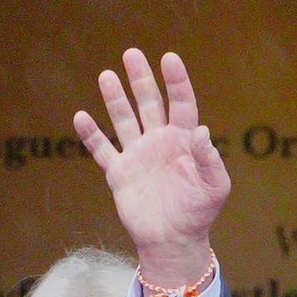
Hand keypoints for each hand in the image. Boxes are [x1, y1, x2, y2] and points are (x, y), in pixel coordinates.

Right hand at [72, 48, 230, 286]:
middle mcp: (159, 141)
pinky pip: (102, 150)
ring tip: (106, 75)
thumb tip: (202, 131)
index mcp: (184, 141)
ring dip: (115, 98)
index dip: (176, 81)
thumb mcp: (214, 187)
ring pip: (124, 120)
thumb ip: (209, 159)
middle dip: (141, 79)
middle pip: (149, 103)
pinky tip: (81, 117)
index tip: (169, 58)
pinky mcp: (119, 173)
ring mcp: (137, 155)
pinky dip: (91, 135)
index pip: (181, 103)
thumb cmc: (199, 214)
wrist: (174, 242)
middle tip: (132, 54)